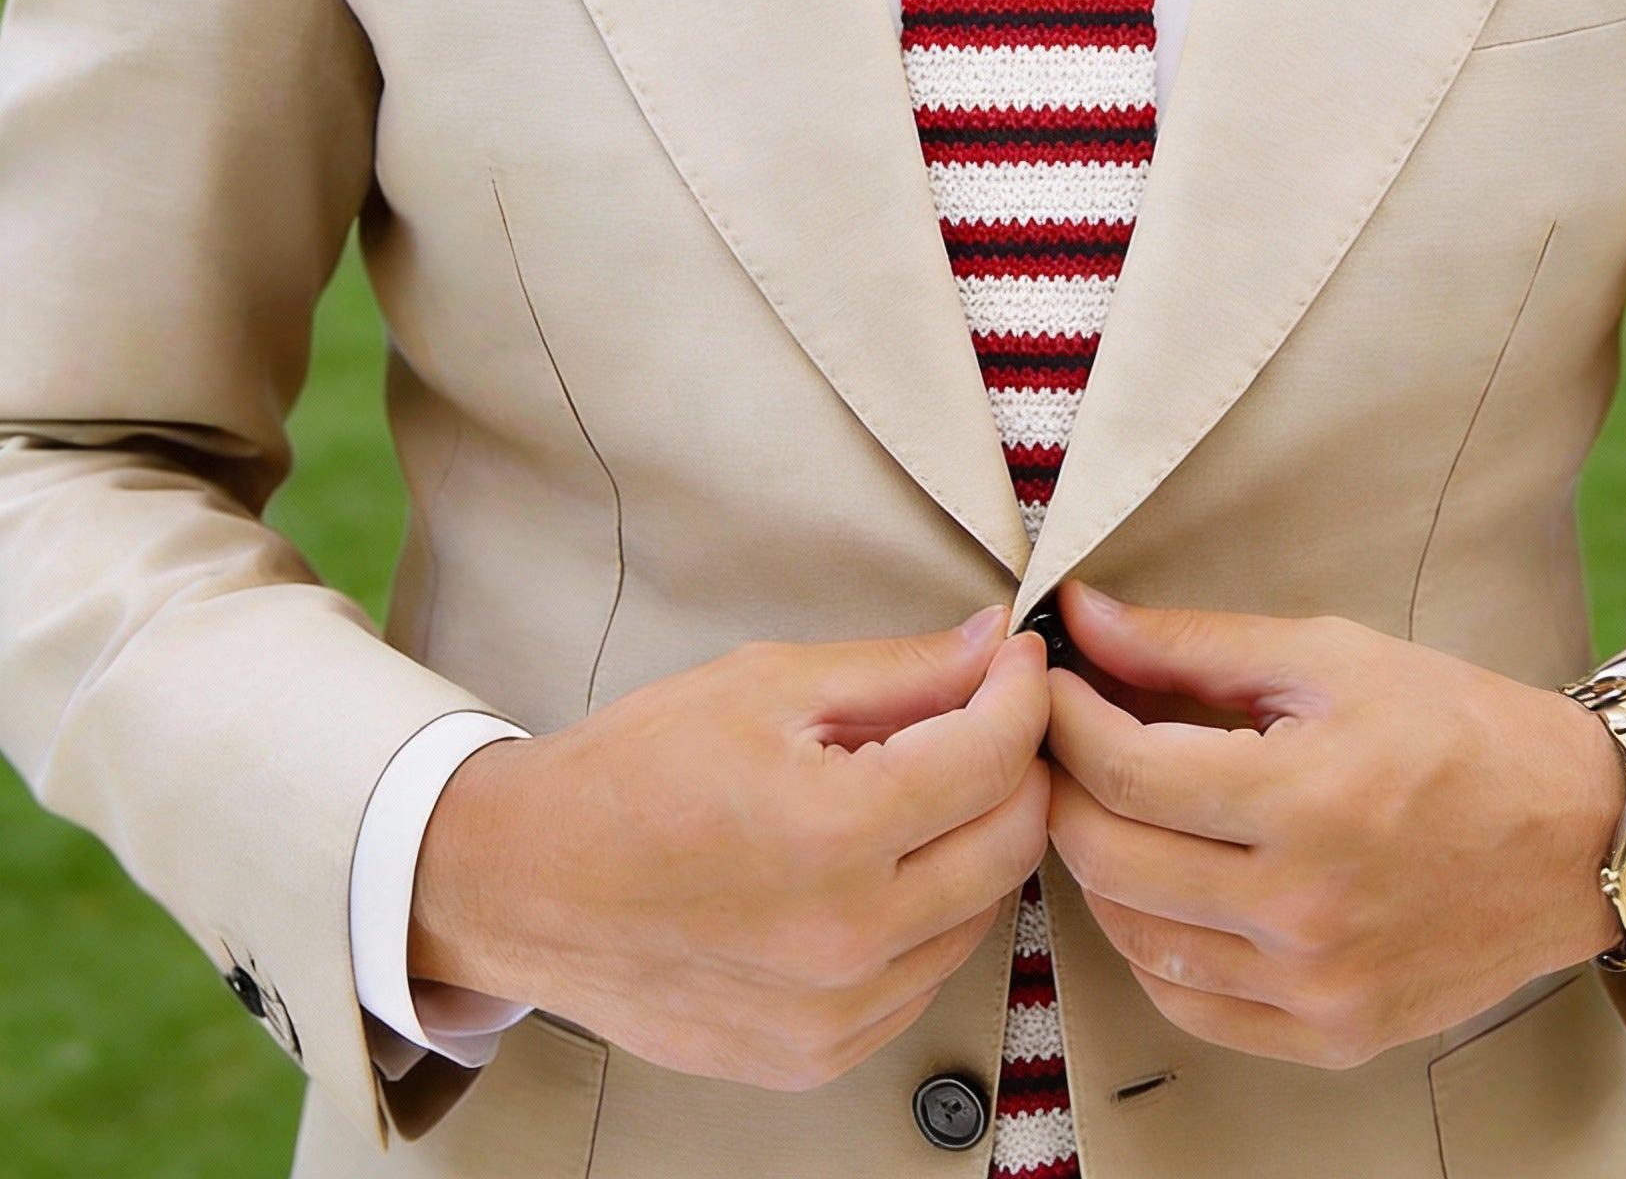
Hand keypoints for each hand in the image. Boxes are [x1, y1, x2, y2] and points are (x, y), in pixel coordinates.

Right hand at [410, 609, 1050, 1088]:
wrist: (527, 885)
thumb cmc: (629, 778)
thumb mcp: (766, 684)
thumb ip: (900, 669)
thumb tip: (992, 646)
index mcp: (832, 833)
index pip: (996, 757)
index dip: (1023, 692)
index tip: (1017, 663)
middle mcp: (845, 938)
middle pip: (1012, 841)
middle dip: (1016, 764)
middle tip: (983, 717)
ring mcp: (835, 1012)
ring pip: (982, 912)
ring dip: (974, 840)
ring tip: (915, 790)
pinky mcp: (818, 1053)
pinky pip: (926, 975)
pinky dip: (929, 912)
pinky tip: (878, 866)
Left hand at [1044, 583, 1624, 1069]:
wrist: (1578, 835)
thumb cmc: (1458, 729)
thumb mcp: (1329, 656)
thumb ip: (1191, 643)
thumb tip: (1083, 618)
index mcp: (1308, 799)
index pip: (1125, 771)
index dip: (1064, 719)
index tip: (1050, 683)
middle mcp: (1307, 909)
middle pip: (1110, 857)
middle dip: (1064, 785)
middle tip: (1064, 739)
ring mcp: (1318, 986)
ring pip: (1134, 937)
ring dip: (1098, 864)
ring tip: (1110, 803)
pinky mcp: (1332, 1035)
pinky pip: (1188, 1004)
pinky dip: (1150, 944)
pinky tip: (1161, 885)